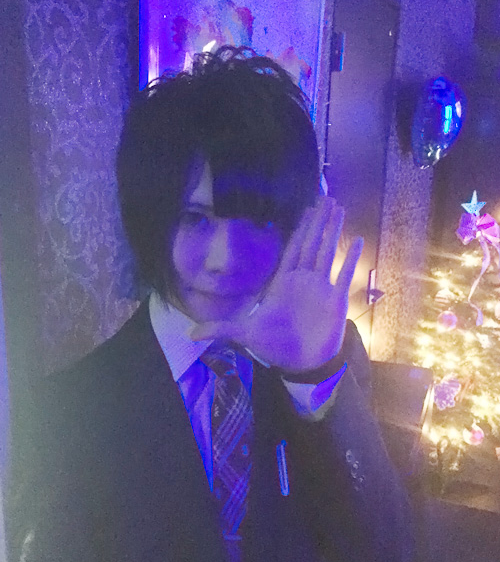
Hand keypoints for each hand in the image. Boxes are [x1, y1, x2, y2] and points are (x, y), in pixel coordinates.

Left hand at [190, 196, 362, 373]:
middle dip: (319, 221)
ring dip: (333, 231)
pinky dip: (351, 258)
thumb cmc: (274, 346)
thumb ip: (222, 329)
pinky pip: (345, 274)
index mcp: (283, 282)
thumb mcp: (245, 335)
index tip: (307, 209)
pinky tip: (357, 241)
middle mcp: (303, 280)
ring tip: (339, 209)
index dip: (300, 228)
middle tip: (326, 198)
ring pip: (328, 252)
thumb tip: (191, 335)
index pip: (293, 248)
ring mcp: (321, 287)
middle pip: (312, 243)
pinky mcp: (336, 299)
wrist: (301, 363)